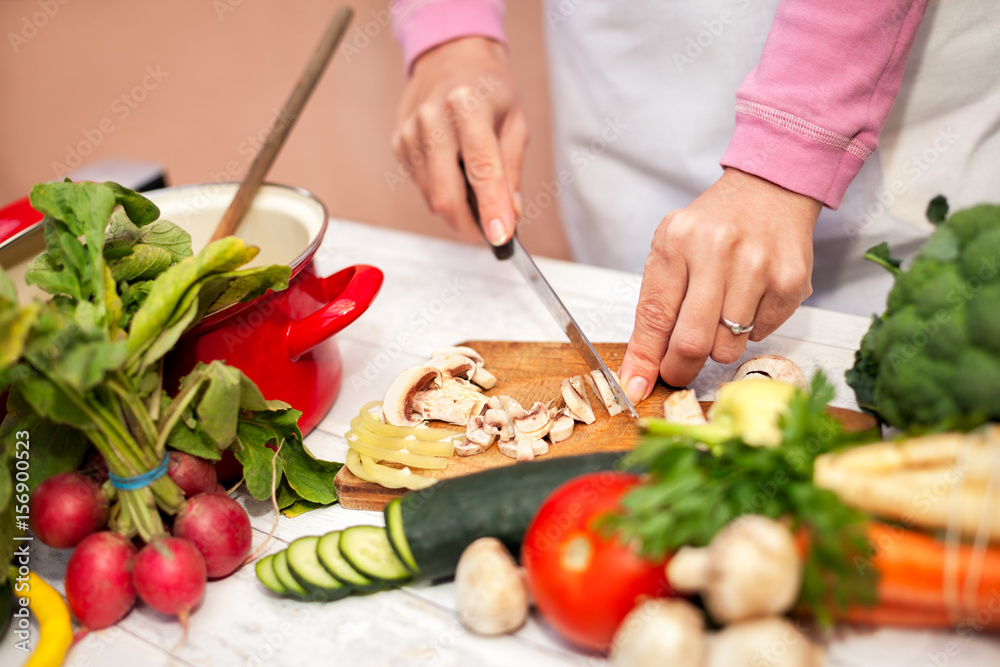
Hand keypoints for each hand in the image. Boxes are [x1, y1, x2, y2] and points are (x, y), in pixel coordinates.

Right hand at [392, 37, 526, 245]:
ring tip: (476, 192)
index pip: (480, 169)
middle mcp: (433, 119)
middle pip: (445, 194)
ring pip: (432, 198)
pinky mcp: (399, 144)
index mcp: (468, 106)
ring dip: (457, 210)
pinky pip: (422, 186)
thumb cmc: (489, 90)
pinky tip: (454, 170)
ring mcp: (410, 132)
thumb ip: (512, 171)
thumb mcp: (516, 122)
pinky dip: (442, 191)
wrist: (450, 57)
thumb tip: (509, 216)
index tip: (501, 238)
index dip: (491, 208)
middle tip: (489, 234)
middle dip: (468, 226)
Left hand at [619, 168, 821, 399]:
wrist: (770, 189)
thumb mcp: (672, 250)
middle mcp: (717, 251)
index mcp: (677, 242)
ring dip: (719, 344)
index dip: (644, 360)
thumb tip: (641, 368)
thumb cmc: (714, 226)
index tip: (637, 387)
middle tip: (677, 371)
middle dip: (680, 368)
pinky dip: (751, 329)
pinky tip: (750, 297)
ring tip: (722, 312)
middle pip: (692, 342)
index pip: (654, 316)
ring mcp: (757, 267)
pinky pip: (761, 335)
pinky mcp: (790, 281)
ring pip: (728, 347)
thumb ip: (655, 306)